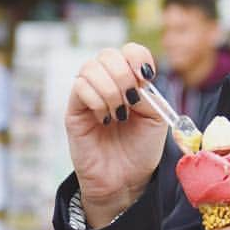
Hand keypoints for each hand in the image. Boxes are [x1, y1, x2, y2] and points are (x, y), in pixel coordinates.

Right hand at [64, 43, 167, 226]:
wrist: (126, 179)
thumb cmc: (141, 149)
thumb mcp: (156, 119)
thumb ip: (149, 95)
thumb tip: (137, 80)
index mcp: (130, 81)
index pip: (129, 51)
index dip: (137, 57)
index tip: (146, 76)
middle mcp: (107, 84)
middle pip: (107, 54)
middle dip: (123, 74)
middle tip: (132, 100)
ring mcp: (88, 95)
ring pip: (90, 67)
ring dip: (110, 89)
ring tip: (119, 114)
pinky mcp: (73, 110)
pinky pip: (79, 87)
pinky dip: (97, 99)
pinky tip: (104, 118)